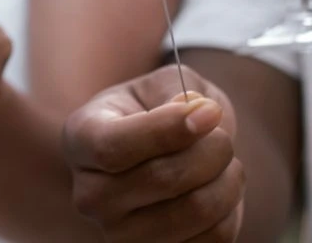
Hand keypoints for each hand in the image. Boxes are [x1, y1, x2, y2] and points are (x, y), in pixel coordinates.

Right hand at [64, 67, 242, 241]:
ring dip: (228, 180)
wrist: (159, 158)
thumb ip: (174, 90)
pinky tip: (220, 192)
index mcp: (81, 139)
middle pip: (161, 179)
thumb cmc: (157, 114)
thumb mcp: (159, 85)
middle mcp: (90, 194)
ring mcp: (119, 234)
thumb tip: (199, 112)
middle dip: (212, 150)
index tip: (209, 112)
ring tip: (227, 163)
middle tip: (223, 137)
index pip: (113, 147)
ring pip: (194, 210)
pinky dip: (231, 211)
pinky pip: (214, 240)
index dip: (166, 130)